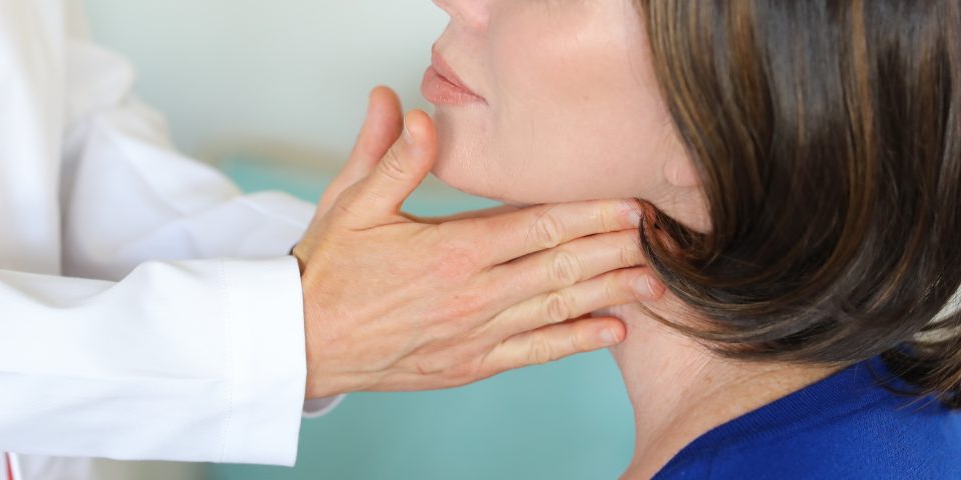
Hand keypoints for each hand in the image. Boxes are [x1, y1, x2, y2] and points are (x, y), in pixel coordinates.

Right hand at [294, 87, 663, 397]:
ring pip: (557, 310)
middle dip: (614, 250)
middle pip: (560, 267)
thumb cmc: (328, 270)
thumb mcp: (351, 203)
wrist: (300, 341)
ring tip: (654, 281)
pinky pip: (535, 353)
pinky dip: (577, 342)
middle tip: (660, 237)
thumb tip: (403, 105)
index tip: (628, 204)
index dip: (589, 215)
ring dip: (609, 293)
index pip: (536, 226)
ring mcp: (475, 335)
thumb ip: (388, 156)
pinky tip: (613, 331)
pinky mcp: (471, 365)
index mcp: (451, 250)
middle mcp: (472, 295)